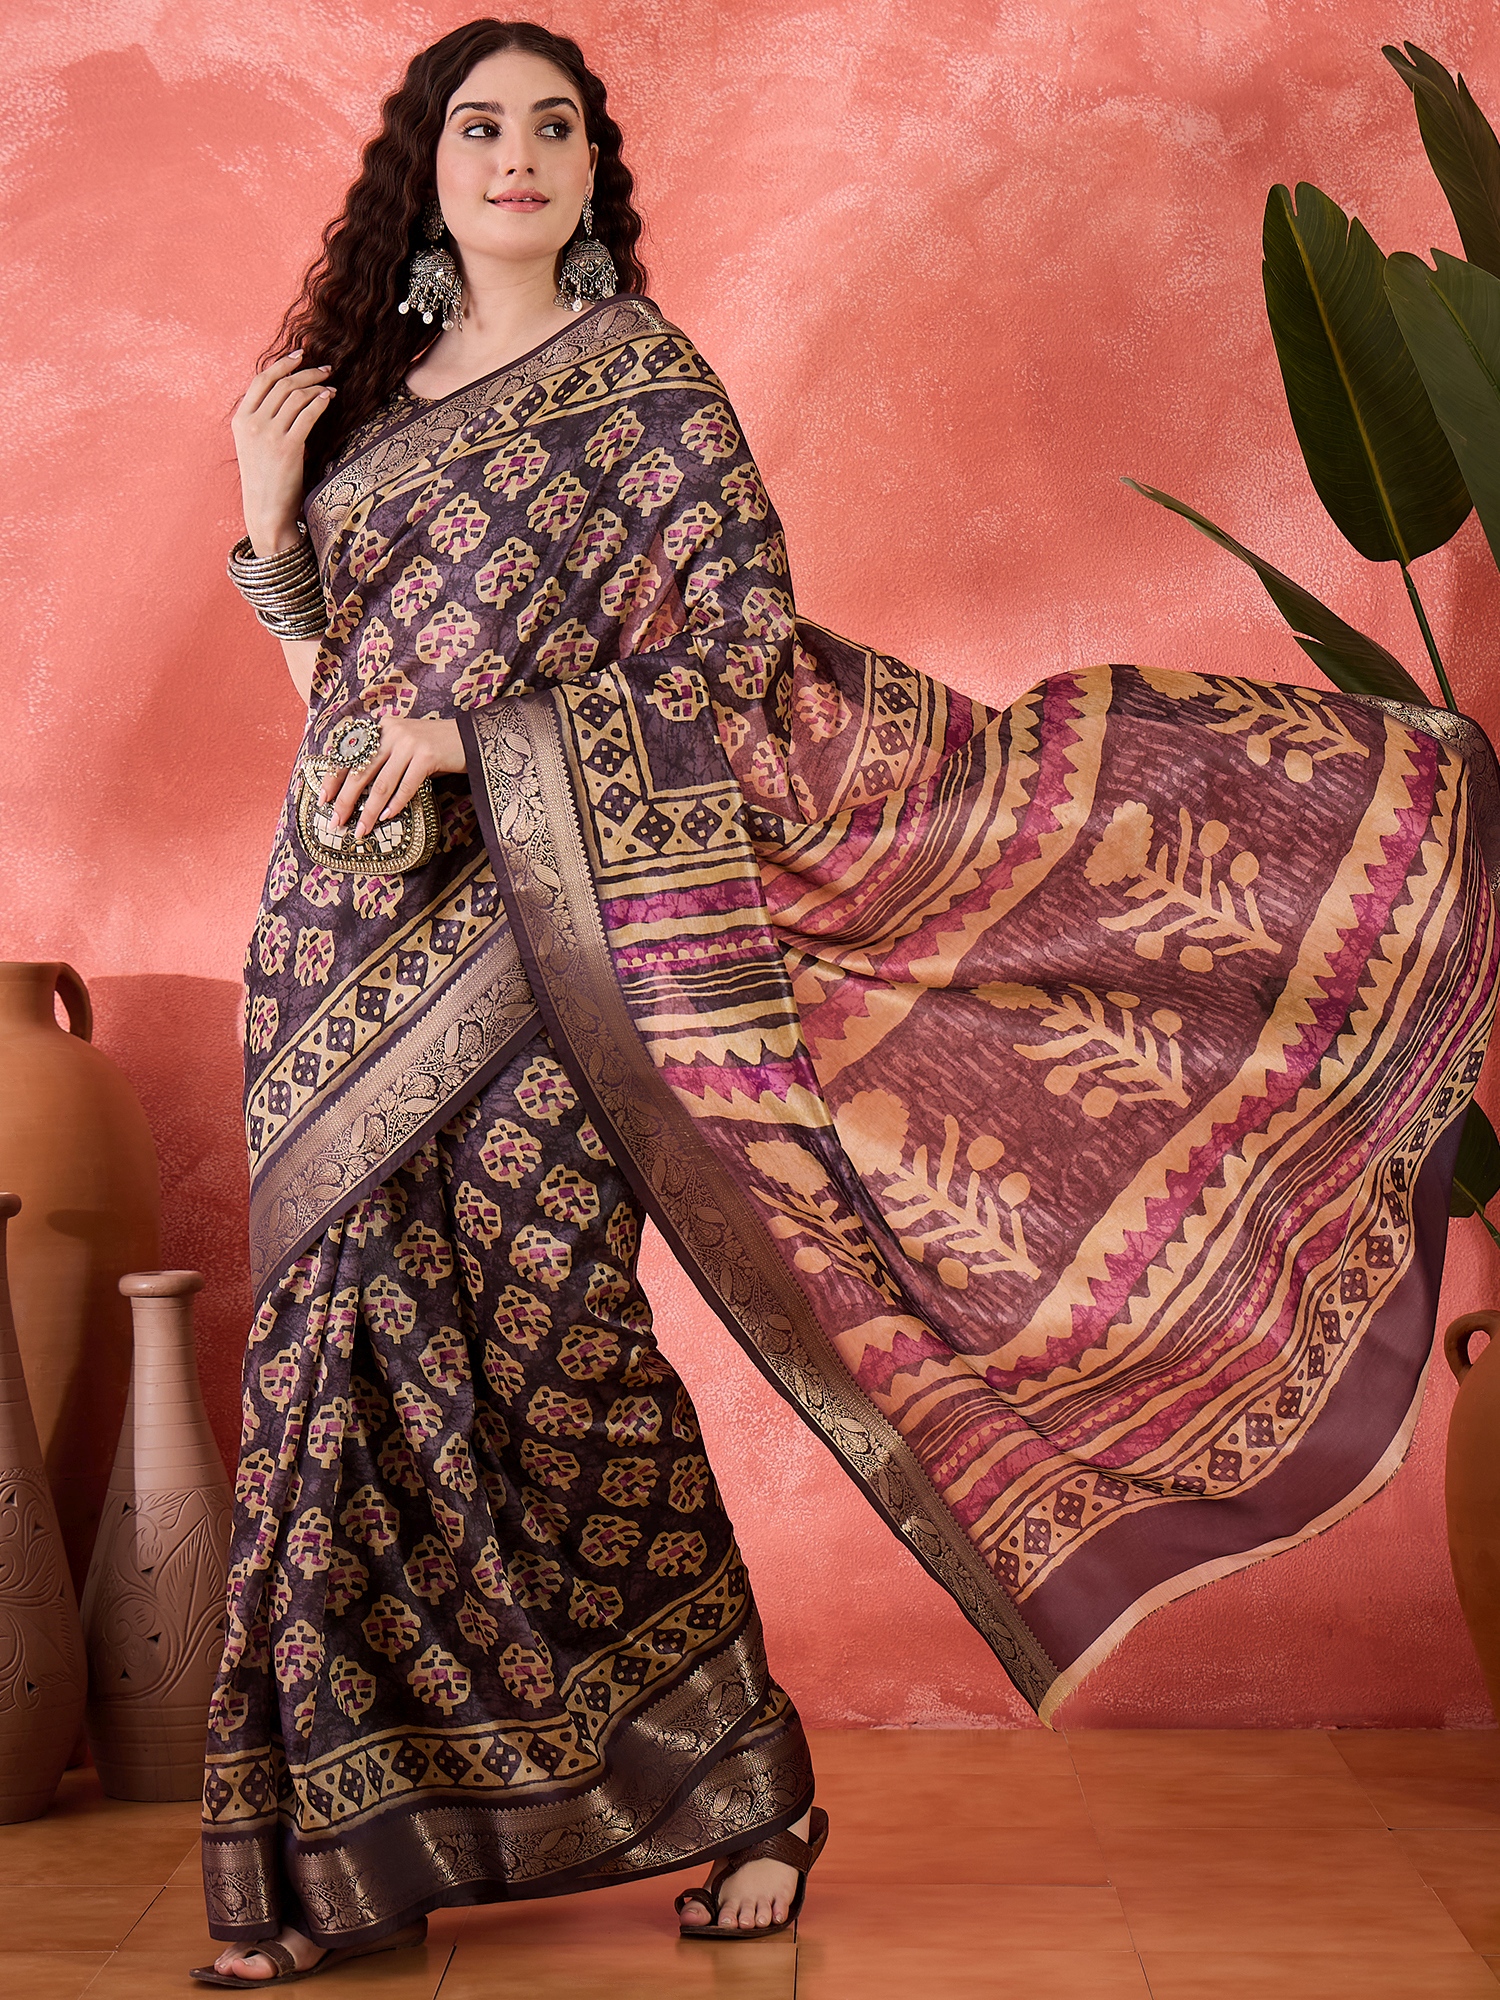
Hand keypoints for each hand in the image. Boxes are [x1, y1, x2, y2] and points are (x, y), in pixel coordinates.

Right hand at [232, 351, 334, 555]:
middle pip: (282, 384)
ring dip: (316, 385)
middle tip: (325, 368)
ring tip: (331, 386)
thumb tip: (287, 395)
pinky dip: (320, 402)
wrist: (266, 511)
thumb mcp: (254, 445)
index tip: (300, 355)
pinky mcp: (288, 447)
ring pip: (295, 396)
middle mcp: (252, 423)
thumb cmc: (265, 479)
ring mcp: (268, 434)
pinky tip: (329, 398)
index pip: (261, 380)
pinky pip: (307, 414)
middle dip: (306, 371)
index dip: (282, 363)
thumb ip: (264, 419)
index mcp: (240, 420)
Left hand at [321, 718, 466, 838]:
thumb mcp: (404, 747)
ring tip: (362, 829)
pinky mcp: (428, 755)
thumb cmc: (435, 749)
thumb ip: (384, 760)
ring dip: (370, 810)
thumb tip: (358, 792)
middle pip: (361, 771)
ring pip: (381, 783)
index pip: (350, 754)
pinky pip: (406, 785)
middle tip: (338, 822)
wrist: (471, 738)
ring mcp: (410, 742)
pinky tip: (389, 817)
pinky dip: (396, 804)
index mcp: (382, 728)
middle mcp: (392, 732)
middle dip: (347, 800)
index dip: (334, 778)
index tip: (324, 799)